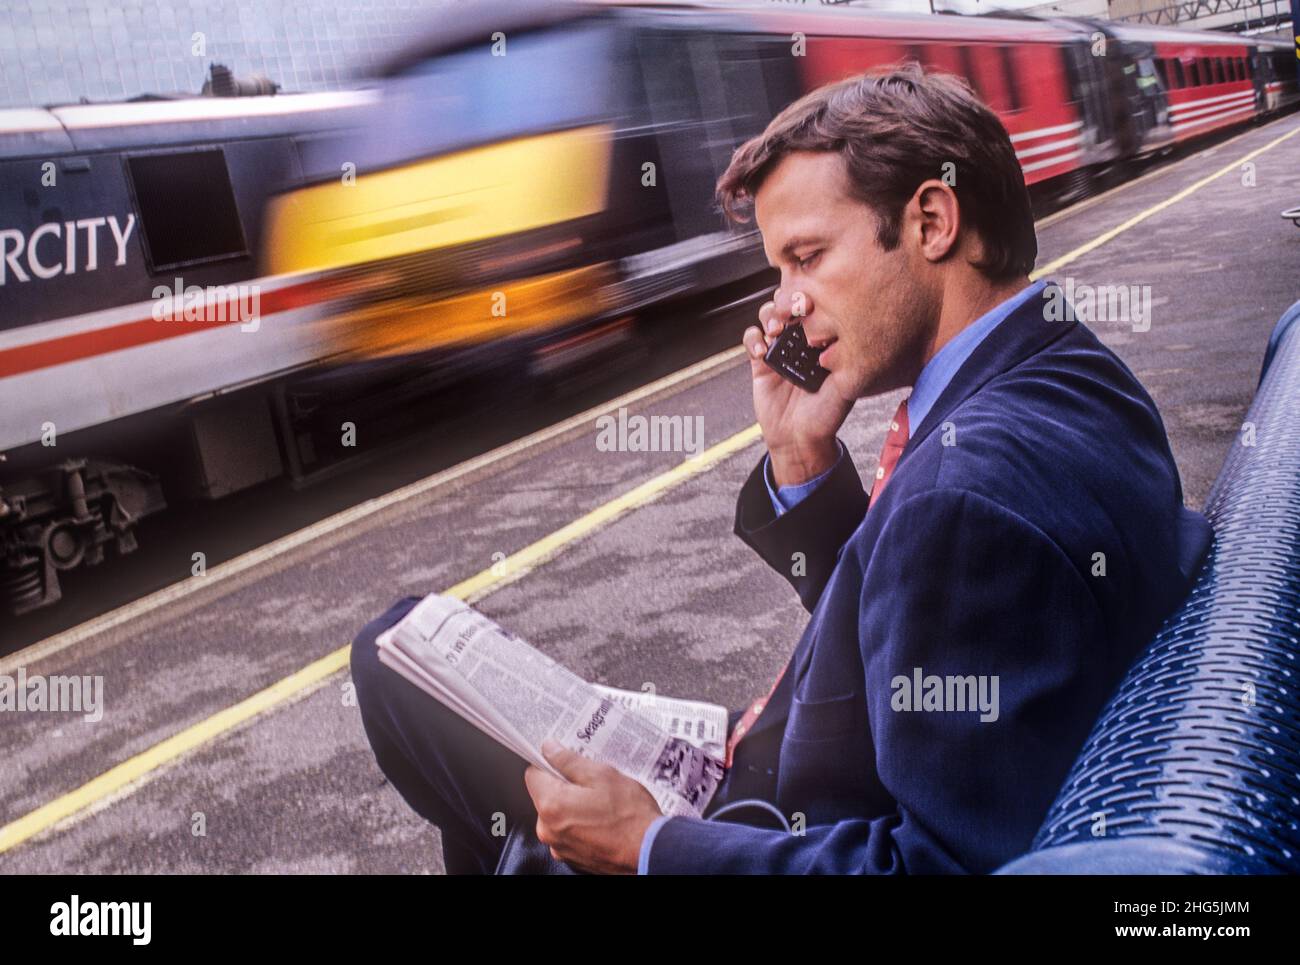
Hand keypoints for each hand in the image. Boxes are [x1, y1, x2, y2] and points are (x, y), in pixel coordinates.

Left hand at [523, 739, 662, 874]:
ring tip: (601, 802)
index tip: (563, 760)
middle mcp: (549, 829)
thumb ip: (569, 761)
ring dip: (573, 806)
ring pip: (558, 815)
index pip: (532, 774)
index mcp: (551, 805)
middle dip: (564, 786)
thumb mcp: (602, 775)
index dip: (548, 763)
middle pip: (544, 796)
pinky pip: (568, 833)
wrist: (650, 852)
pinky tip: (602, 820)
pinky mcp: (572, 858)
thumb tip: (549, 749)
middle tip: (591, 781)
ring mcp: (560, 847)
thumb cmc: (629, 815)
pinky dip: (580, 825)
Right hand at [743, 288, 854, 486]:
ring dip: (770, 315)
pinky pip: (751, 338)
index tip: (812, 305)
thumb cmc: (826, 415)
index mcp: (824, 340)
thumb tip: (844, 331)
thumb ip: (844, 360)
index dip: (812, 298)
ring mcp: (779, 349)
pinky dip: (753, 339)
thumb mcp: (846, 385)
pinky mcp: (760, 362)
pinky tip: (761, 353)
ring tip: (776, 330)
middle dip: (788, 300)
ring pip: (768, 314)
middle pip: (789, 303)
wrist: (800, 439)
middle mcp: (801, 340)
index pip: (817, 307)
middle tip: (794, 311)